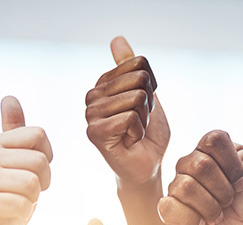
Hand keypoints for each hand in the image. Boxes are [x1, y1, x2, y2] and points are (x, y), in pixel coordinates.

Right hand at [0, 96, 52, 224]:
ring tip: (19, 201)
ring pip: (32, 182)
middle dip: (42, 181)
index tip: (33, 171)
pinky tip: (12, 214)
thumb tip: (8, 97)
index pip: (39, 134)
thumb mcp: (19, 160)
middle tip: (26, 192)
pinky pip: (24, 204)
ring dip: (33, 198)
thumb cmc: (14, 194)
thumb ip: (15, 130)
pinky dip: (24, 214)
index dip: (46, 156)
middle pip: (39, 160)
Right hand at [85, 36, 169, 187]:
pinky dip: (139, 133)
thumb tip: (117, 39)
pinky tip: (129, 142)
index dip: (152, 88)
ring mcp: (91, 114)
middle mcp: (92, 96)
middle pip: (139, 80)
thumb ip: (131, 68)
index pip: (140, 64)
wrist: (147, 167)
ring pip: (137, 99)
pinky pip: (130, 118)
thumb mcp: (146, 94)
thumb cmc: (147, 135)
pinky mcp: (94, 132)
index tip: (143, 107)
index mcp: (103, 83)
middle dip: (149, 105)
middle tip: (139, 123)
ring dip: (144, 120)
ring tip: (133, 133)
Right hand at [158, 79, 242, 224]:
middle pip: (198, 165)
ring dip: (212, 207)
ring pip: (185, 187)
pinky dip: (193, 219)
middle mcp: (188, 165)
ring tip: (219, 214)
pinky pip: (170, 207)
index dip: (232, 164)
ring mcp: (176, 188)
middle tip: (232, 199)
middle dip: (224, 189)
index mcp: (208, 149)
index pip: (211, 140)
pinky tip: (202, 224)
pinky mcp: (170, 214)